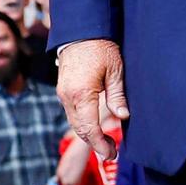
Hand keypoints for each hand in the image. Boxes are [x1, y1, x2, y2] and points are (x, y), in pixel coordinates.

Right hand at [57, 38, 128, 159]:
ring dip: (88, 135)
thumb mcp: (115, 71)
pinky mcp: (63, 90)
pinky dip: (83, 124)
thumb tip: (123, 117)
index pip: (90, 129)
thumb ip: (117, 96)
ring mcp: (63, 94)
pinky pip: (72, 113)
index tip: (112, 153)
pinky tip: (94, 127)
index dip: (100, 145)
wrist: (80, 30)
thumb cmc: (100, 48)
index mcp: (82, 94)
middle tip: (112, 153)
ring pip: (74, 123)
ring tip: (105, 143)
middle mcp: (68, 97)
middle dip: (95, 144)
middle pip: (80, 129)